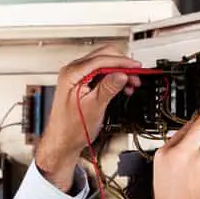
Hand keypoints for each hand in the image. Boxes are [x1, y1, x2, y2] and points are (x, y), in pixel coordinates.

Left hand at [35, 45, 143, 191]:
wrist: (62, 142)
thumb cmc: (70, 129)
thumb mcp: (93, 107)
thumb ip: (108, 88)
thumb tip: (122, 74)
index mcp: (71, 74)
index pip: (101, 60)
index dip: (122, 62)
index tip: (136, 67)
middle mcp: (72, 72)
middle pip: (103, 57)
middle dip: (122, 65)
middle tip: (137, 74)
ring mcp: (76, 77)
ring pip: (103, 65)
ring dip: (119, 72)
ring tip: (132, 83)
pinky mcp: (81, 83)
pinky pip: (100, 74)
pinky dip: (113, 78)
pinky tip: (122, 87)